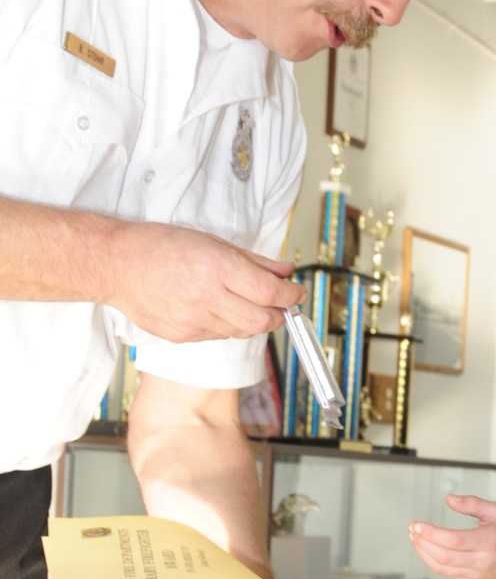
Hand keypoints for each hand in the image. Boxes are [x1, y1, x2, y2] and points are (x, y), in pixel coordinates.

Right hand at [104, 222, 302, 342]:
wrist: (115, 265)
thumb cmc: (159, 246)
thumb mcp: (211, 242)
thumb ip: (253, 260)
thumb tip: (285, 272)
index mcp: (216, 267)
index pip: (270, 292)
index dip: (291, 296)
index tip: (297, 293)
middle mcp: (207, 297)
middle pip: (261, 321)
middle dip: (278, 316)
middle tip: (281, 306)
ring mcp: (193, 320)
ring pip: (241, 331)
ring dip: (252, 320)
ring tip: (245, 302)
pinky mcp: (182, 336)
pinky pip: (218, 336)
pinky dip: (227, 325)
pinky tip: (217, 309)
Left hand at [410, 498, 495, 578]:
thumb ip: (472, 504)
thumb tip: (449, 499)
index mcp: (490, 541)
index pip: (453, 540)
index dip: (431, 533)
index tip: (417, 524)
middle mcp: (483, 561)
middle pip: (443, 556)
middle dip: (422, 542)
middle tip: (413, 530)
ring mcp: (478, 573)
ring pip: (442, 567)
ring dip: (424, 553)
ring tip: (416, 538)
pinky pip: (448, 573)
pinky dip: (433, 562)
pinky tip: (428, 550)